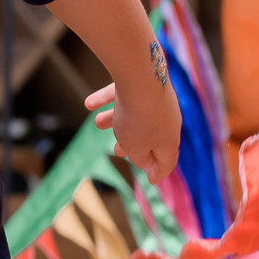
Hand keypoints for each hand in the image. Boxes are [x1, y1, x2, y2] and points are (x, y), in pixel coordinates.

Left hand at [89, 61, 181, 180]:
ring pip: (135, 114)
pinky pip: (126, 94)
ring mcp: (158, 100)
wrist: (141, 77)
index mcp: (169, 141)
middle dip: (132, 144)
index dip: (159, 172)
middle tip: (118, 151)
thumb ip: (139, 157)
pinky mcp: (147, 82)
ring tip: (97, 122)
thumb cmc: (138, 120)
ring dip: (115, 120)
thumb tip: (144, 160)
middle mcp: (167, 120)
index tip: (152, 180)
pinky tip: (89, 103)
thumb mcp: (135, 148)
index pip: (168, 161)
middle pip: (150, 136)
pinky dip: (108, 99)